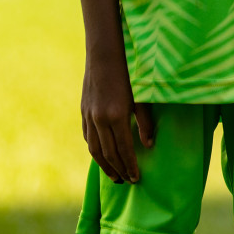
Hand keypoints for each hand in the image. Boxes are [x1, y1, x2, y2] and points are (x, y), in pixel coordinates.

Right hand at [81, 54, 152, 184]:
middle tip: (127, 181)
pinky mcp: (84, 110)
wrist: (104, 52)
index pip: (124, 150)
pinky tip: (101, 155)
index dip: (130, 166)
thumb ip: (145, 122)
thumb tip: (149, 145)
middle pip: (108, 154)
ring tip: (114, 176)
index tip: (136, 178)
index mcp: (116, 116)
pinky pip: (87, 136)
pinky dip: (94, 149)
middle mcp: (100, 119)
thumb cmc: (128, 71)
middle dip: (118, 170)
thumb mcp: (141, 96)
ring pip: (94, 149)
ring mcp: (89, 115)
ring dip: (104, 165)